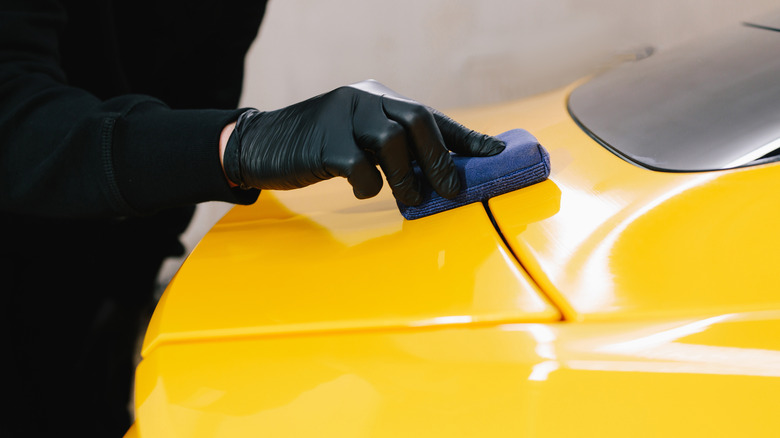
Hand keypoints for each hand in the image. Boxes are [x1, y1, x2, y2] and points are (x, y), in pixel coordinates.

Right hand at [222, 80, 504, 205]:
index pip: (430, 115)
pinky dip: (369, 185)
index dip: (465, 137)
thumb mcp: (357, 139)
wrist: (258, 145)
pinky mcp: (323, 142)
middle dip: (441, 157)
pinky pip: (360, 166)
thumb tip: (438, 175)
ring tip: (410, 199)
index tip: (496, 155)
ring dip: (408, 177)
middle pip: (418, 119)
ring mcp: (342, 117)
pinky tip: (363, 190)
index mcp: (378, 98)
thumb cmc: (316, 148)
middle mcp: (364, 99)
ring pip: (392, 140)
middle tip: (452, 189)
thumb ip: (393, 150)